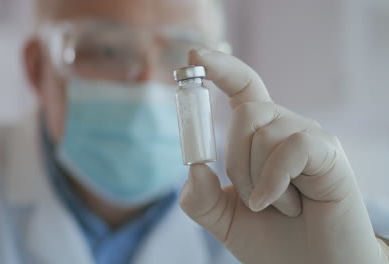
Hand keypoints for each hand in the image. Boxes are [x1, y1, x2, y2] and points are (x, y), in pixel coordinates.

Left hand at [179, 48, 387, 263]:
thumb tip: (193, 168)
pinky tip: (283, 206)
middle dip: (236, 161)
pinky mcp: (327, 152)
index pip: (241, 87)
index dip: (220, 68)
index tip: (194, 55)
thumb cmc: (272, 240)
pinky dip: (273, 182)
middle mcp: (284, 127)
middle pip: (245, 112)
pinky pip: (289, 148)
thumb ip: (201, 197)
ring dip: (256, 180)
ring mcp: (307, 137)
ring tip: (277, 205)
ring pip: (262, 133)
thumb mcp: (224, 219)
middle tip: (253, 198)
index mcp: (258, 136)